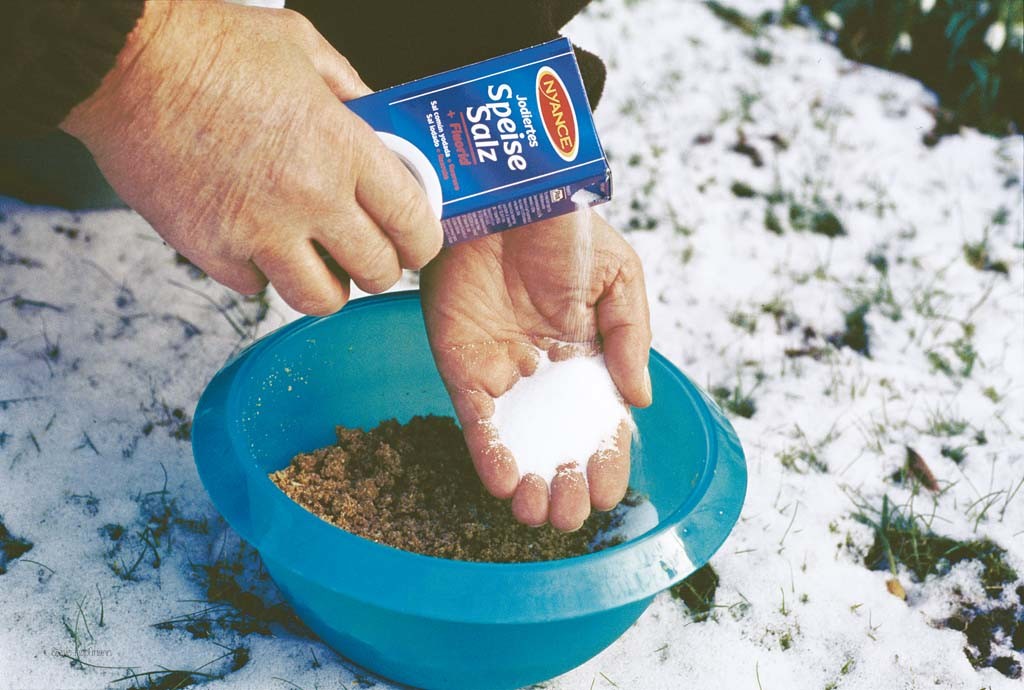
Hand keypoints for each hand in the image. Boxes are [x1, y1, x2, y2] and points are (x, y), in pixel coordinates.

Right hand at [60, 0, 440, 314]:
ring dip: (326, 285)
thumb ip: (352, 92)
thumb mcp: (303, 47)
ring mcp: (258, 231)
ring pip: (320, 300)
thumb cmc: (208, 47)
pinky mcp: (210, 250)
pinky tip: (256, 243)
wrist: (122, 63)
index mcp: (342, 149)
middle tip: (368, 252)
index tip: (416, 242)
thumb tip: (380, 125)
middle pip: (376, 273)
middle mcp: (309, 199)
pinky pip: (256, 287)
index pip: (413, 225)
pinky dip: (262, 274)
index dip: (422, 243)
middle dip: (380, 267)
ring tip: (318, 261)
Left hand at [420, 211, 651, 530]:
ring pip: (515, 442)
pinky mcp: (461, 366)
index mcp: (589, 358)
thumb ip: (631, 338)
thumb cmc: (566, 230)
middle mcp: (545, 375)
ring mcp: (502, 373)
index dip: (605, 461)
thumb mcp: (619, 278)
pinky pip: (474, 420)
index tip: (607, 492)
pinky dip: (487, 453)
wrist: (505, 196)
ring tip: (537, 513)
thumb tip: (639, 402)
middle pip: (556, 443)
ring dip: (526, 482)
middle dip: (564, 483)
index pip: (600, 424)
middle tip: (568, 515)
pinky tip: (504, 482)